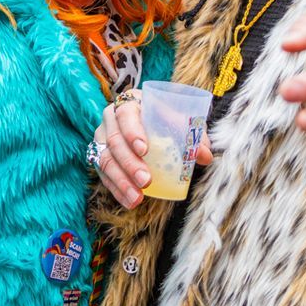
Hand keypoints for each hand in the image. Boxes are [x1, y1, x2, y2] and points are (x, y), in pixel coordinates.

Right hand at [94, 88, 212, 208]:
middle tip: (146, 180)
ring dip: (121, 181)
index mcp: (129, 103)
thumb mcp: (180, 119)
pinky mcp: (100, 157)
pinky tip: (129, 201)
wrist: (148, 118)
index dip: (132, 132)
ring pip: (105, 160)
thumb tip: (205, 155)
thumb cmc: (165, 117)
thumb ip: (193, 134)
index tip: (144, 150)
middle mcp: (110, 119)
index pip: (125, 115)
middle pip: (115, 141)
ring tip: (137, 197)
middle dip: (130, 163)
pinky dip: (117, 190)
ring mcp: (102, 139)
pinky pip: (104, 175)